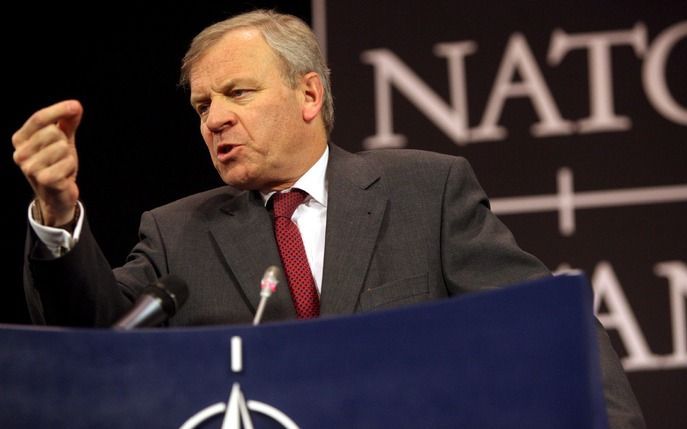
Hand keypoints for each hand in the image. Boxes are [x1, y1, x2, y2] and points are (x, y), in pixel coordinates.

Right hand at [12, 100, 82, 225]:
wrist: (57, 195)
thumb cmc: (57, 163)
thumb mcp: (62, 140)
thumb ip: (67, 122)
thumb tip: (76, 105)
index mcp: (20, 139)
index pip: (39, 118)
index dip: (59, 110)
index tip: (75, 106)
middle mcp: (20, 153)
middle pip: (53, 132)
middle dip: (64, 142)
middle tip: (60, 156)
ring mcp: (30, 167)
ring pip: (62, 147)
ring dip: (68, 157)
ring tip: (61, 166)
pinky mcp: (43, 179)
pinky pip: (68, 162)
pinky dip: (71, 168)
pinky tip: (64, 176)